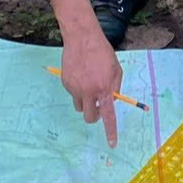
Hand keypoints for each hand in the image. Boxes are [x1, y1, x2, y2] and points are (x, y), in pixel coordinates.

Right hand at [61, 32, 124, 148]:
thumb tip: (110, 102)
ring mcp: (75, 88)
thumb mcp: (116, 69)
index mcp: (104, 89)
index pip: (108, 116)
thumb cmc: (102, 52)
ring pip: (80, 107)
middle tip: (97, 107)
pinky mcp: (66, 83)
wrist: (82, 38)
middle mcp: (89, 91)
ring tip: (88, 85)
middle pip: (90, 117)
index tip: (112, 143)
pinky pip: (73, 94)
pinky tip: (80, 74)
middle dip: (94, 116)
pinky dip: (77, 89)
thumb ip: (114, 88)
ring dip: (85, 102)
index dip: (110, 131)